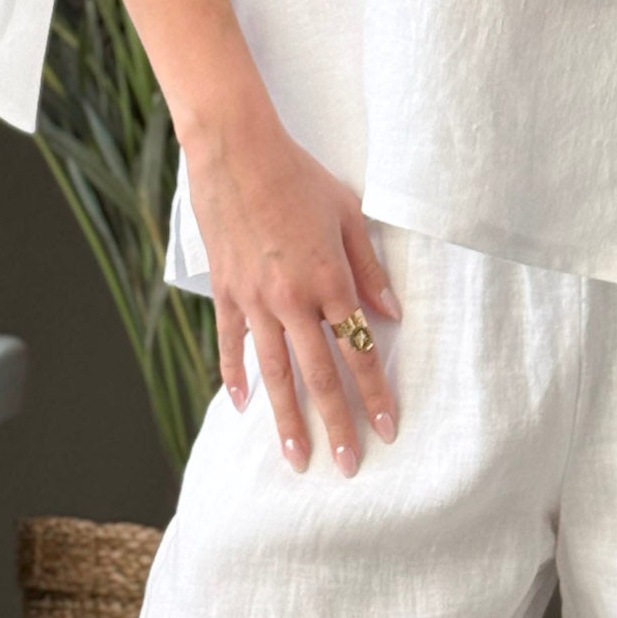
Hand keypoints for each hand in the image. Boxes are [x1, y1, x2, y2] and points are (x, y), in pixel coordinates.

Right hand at [185, 111, 401, 476]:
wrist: (237, 152)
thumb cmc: (299, 177)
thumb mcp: (349, 214)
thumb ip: (370, 268)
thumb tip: (391, 313)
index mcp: (329, 280)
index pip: (358, 351)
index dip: (376, 394)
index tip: (389, 428)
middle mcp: (292, 300)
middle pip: (318, 375)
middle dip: (336, 424)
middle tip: (348, 465)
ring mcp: (254, 300)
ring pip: (273, 373)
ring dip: (287, 419)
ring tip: (297, 457)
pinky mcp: (225, 292)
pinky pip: (231, 344)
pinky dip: (235, 376)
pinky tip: (242, 405)